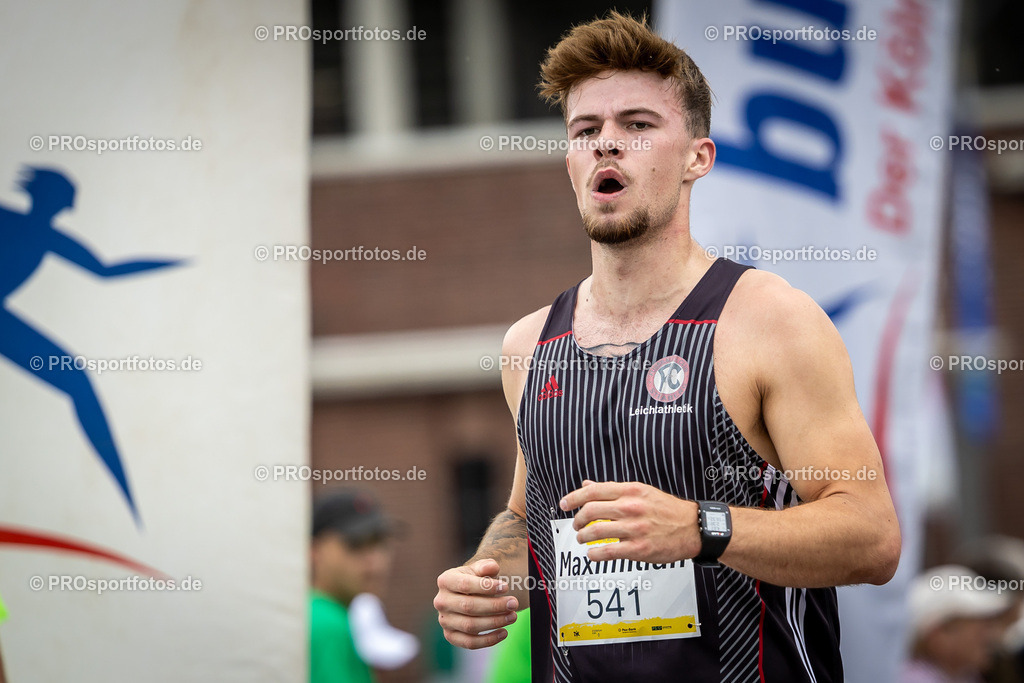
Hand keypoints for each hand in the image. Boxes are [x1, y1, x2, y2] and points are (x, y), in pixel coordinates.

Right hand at [433, 558, 518, 648]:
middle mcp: (441, 601)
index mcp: (445, 580)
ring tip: (513, 616)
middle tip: (514, 603)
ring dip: (494, 622)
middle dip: (494, 606)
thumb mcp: (479, 569)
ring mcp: (445, 620)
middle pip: (468, 606)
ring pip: (470, 626)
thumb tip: (492, 567)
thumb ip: (486, 566)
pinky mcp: (451, 636)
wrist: (467, 594)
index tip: (506, 587)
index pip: (465, 585)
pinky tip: (504, 632)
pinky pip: (469, 642)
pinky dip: (488, 640)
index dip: (486, 587)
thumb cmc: (475, 579)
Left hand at [560, 480, 700, 563]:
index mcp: (631, 490)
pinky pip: (607, 552)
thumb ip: (613, 490)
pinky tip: (592, 553)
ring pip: (595, 532)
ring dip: (583, 536)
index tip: (564, 504)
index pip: (593, 491)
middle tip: (576, 525)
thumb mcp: (641, 492)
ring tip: (582, 538)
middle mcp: (631, 507)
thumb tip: (587, 485)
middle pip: (590, 511)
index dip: (573, 498)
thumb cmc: (667, 509)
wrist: (694, 528)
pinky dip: (594, 554)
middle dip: (577, 520)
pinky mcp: (639, 549)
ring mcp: (635, 529)